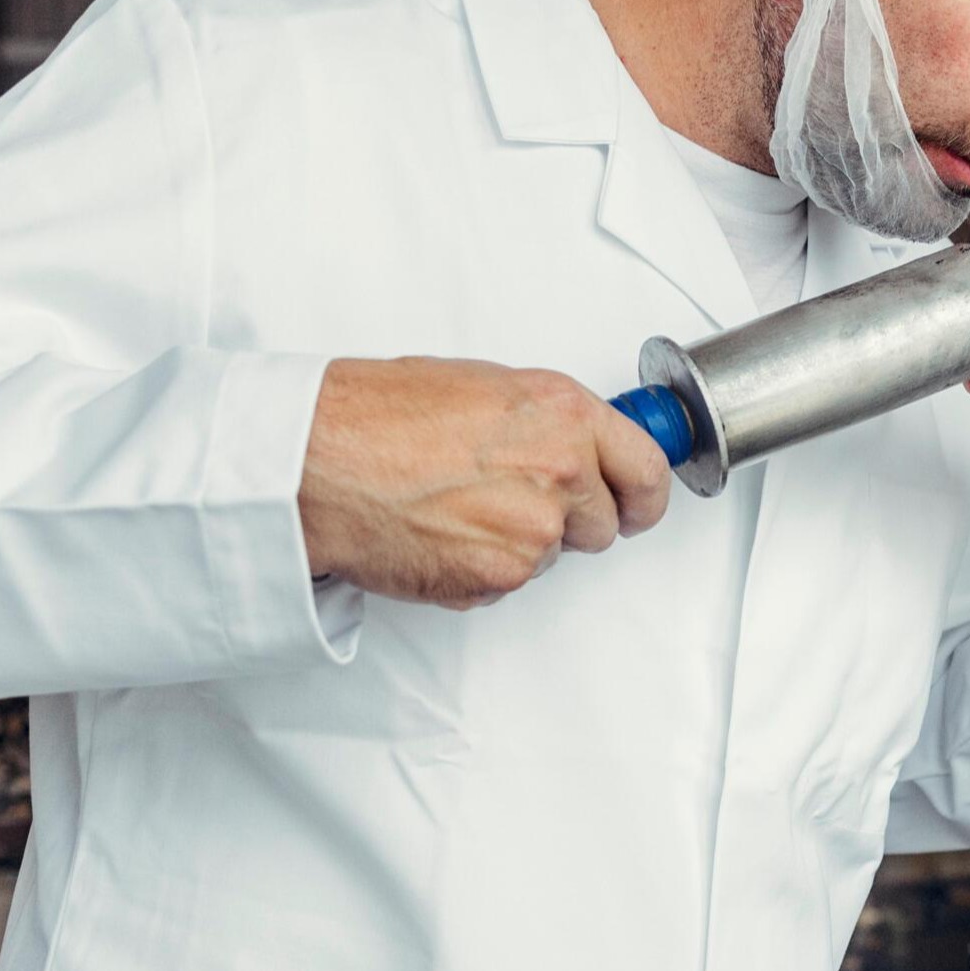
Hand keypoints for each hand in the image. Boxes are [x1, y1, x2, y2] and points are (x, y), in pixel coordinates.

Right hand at [298, 357, 671, 608]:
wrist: (320, 461)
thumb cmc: (379, 415)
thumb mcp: (484, 386)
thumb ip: (545, 422)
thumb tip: (575, 445)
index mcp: (565, 413)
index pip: (648, 468)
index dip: (643, 493)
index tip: (637, 502)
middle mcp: (562, 470)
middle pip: (603, 523)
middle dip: (568, 520)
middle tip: (510, 502)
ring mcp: (536, 529)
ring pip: (552, 556)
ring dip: (517, 544)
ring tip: (457, 508)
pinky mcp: (503, 576)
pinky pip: (510, 584)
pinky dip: (479, 570)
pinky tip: (439, 534)